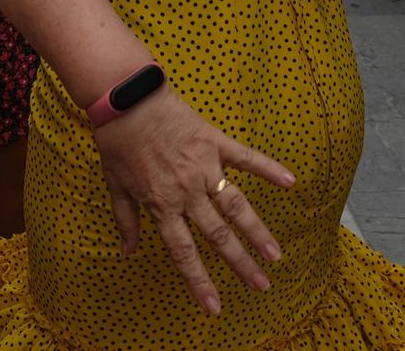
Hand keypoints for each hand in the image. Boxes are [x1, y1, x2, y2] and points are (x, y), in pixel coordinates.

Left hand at [94, 85, 294, 315]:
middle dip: (240, 263)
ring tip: (276, 255)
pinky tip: (290, 181)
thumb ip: (126, 219)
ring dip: (257, 231)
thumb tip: (128, 252)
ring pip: (236, 205)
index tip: (215, 307)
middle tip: (262, 286)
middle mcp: (187, 190)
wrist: (126, 98)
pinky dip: (268, 168)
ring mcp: (204, 166)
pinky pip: (246, 158)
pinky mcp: (215, 142)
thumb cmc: (117, 141)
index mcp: (162, 203)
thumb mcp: (114, 184)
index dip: (199, 280)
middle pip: (218, 234)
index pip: (183, 251)